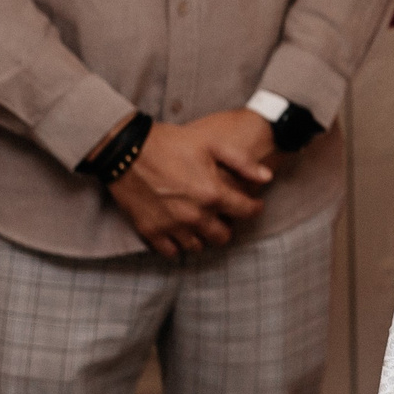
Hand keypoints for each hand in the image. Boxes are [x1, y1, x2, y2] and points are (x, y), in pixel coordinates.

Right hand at [106, 113, 269, 257]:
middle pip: (223, 237)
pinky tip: (179, 229)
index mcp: (213, 194)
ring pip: (198, 246)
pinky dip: (178, 243)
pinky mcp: (151, 231)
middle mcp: (195, 216)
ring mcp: (172, 226)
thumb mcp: (211, 143)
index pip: (247, 212)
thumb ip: (243, 162)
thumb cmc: (170, 142)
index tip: (253, 204)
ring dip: (202, 235)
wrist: (125, 150)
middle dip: (227, 226)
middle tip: (222, 214)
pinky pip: (172, 251)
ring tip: (200, 220)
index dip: (254, 208)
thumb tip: (267, 178)